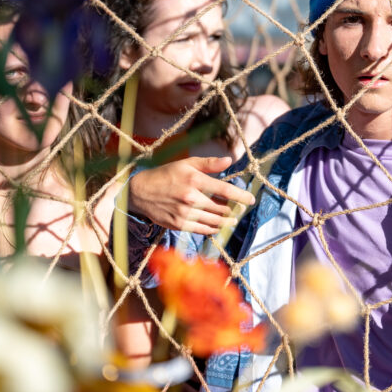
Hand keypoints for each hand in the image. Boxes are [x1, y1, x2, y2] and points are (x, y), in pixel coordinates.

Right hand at [128, 156, 255, 234]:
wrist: (140, 192)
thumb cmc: (166, 175)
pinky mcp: (179, 225)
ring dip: (227, 221)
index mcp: (194, 180)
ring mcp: (185, 213)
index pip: (225, 190)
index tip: (251, 199)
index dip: (241, 196)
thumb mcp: (186, 164)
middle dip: (235, 209)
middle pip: (222, 208)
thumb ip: (209, 164)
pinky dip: (214, 229)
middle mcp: (191, 198)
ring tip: (233, 219)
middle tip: (241, 209)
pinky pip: (203, 230)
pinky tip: (219, 226)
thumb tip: (229, 160)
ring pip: (214, 221)